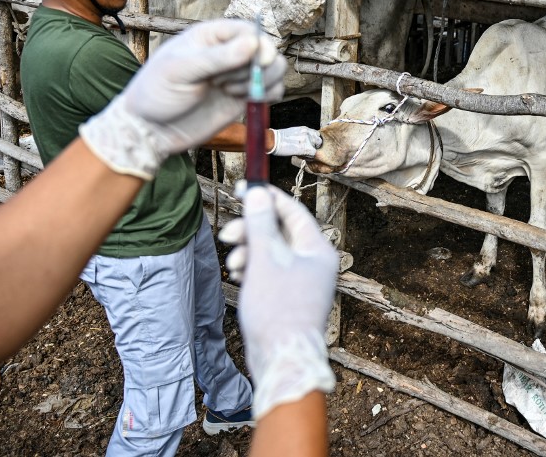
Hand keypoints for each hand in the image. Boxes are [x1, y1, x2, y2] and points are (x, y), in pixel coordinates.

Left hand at [80, 20, 285, 178]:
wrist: (150, 131)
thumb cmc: (156, 93)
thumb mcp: (180, 71)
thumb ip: (217, 58)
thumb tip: (253, 44)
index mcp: (211, 37)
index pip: (248, 30)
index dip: (259, 44)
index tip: (257, 61)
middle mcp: (228, 53)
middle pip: (266, 49)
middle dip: (256, 68)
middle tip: (226, 83)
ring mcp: (237, 76)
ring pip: (275, 69)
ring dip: (263, 81)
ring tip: (232, 92)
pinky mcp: (243, 98)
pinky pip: (273, 90)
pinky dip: (270, 95)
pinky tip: (246, 101)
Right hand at [217, 186, 337, 418]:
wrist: (282, 358)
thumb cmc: (278, 309)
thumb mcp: (266, 259)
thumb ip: (261, 224)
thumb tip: (258, 193)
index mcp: (318, 250)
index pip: (293, 212)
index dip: (267, 198)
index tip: (243, 188)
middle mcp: (314, 263)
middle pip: (279, 232)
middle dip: (252, 230)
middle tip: (228, 234)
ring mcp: (302, 280)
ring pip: (271, 252)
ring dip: (249, 251)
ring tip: (234, 263)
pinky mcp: (288, 296)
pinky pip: (269, 271)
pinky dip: (253, 269)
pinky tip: (238, 275)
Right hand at [268, 126, 322, 156]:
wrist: (274, 140)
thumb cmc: (280, 138)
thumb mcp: (294, 132)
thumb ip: (302, 136)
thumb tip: (305, 142)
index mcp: (304, 129)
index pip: (316, 134)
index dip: (314, 141)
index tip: (310, 145)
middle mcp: (308, 133)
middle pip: (319, 140)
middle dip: (314, 146)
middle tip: (308, 150)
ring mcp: (308, 140)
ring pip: (316, 147)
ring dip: (312, 151)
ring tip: (304, 154)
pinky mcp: (306, 148)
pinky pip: (313, 154)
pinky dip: (309, 157)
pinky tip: (302, 157)